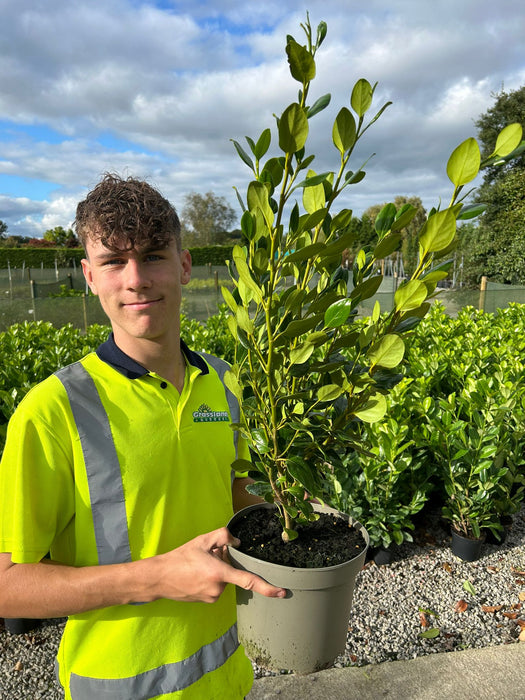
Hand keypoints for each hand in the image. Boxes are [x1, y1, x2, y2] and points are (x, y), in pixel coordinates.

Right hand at [155, 528, 285, 603]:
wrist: (160, 577)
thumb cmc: (181, 557)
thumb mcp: (203, 540)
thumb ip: (224, 536)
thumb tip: (238, 542)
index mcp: (220, 573)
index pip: (249, 581)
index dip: (268, 588)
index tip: (282, 593)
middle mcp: (218, 589)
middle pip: (232, 573)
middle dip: (225, 563)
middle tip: (208, 555)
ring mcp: (212, 597)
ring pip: (224, 580)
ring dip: (217, 571)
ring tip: (199, 565)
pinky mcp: (207, 601)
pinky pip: (216, 587)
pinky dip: (211, 578)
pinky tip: (197, 573)